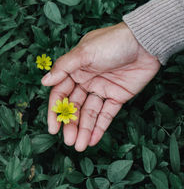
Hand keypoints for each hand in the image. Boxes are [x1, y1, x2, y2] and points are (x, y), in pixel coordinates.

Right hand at [41, 22, 160, 150]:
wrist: (145, 42)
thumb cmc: (112, 42)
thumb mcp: (84, 52)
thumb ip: (63, 67)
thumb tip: (44, 81)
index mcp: (74, 70)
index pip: (60, 94)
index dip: (55, 111)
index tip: (53, 128)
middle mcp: (86, 80)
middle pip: (74, 106)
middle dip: (71, 124)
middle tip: (69, 141)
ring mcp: (102, 89)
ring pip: (89, 113)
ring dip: (84, 130)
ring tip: (80, 146)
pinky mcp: (118, 96)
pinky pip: (107, 114)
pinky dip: (100, 127)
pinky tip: (93, 140)